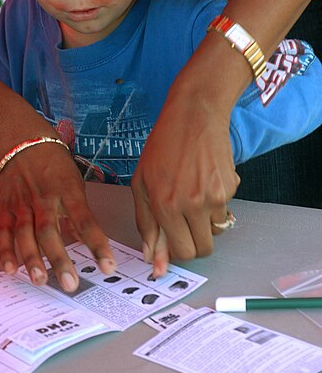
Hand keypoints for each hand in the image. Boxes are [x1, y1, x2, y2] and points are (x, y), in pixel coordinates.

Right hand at [0, 143, 115, 291]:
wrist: (19, 137)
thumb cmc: (52, 158)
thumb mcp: (73, 180)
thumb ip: (77, 211)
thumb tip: (86, 240)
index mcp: (67, 191)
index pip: (86, 221)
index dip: (97, 245)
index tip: (108, 266)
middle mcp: (44, 198)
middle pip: (51, 231)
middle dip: (60, 260)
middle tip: (70, 284)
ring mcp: (22, 203)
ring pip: (26, 234)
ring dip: (32, 259)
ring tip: (39, 280)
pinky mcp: (5, 207)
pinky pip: (4, 231)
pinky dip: (5, 251)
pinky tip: (11, 269)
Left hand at [132, 73, 239, 275]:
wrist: (194, 116)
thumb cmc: (162, 147)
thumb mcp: (141, 183)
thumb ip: (146, 223)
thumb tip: (150, 256)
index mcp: (166, 205)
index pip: (182, 252)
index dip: (177, 252)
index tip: (174, 244)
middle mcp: (193, 205)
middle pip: (203, 249)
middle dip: (194, 243)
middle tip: (184, 226)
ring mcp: (215, 196)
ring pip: (216, 231)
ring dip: (205, 222)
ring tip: (192, 196)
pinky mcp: (231, 187)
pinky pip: (224, 209)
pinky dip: (216, 203)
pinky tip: (204, 181)